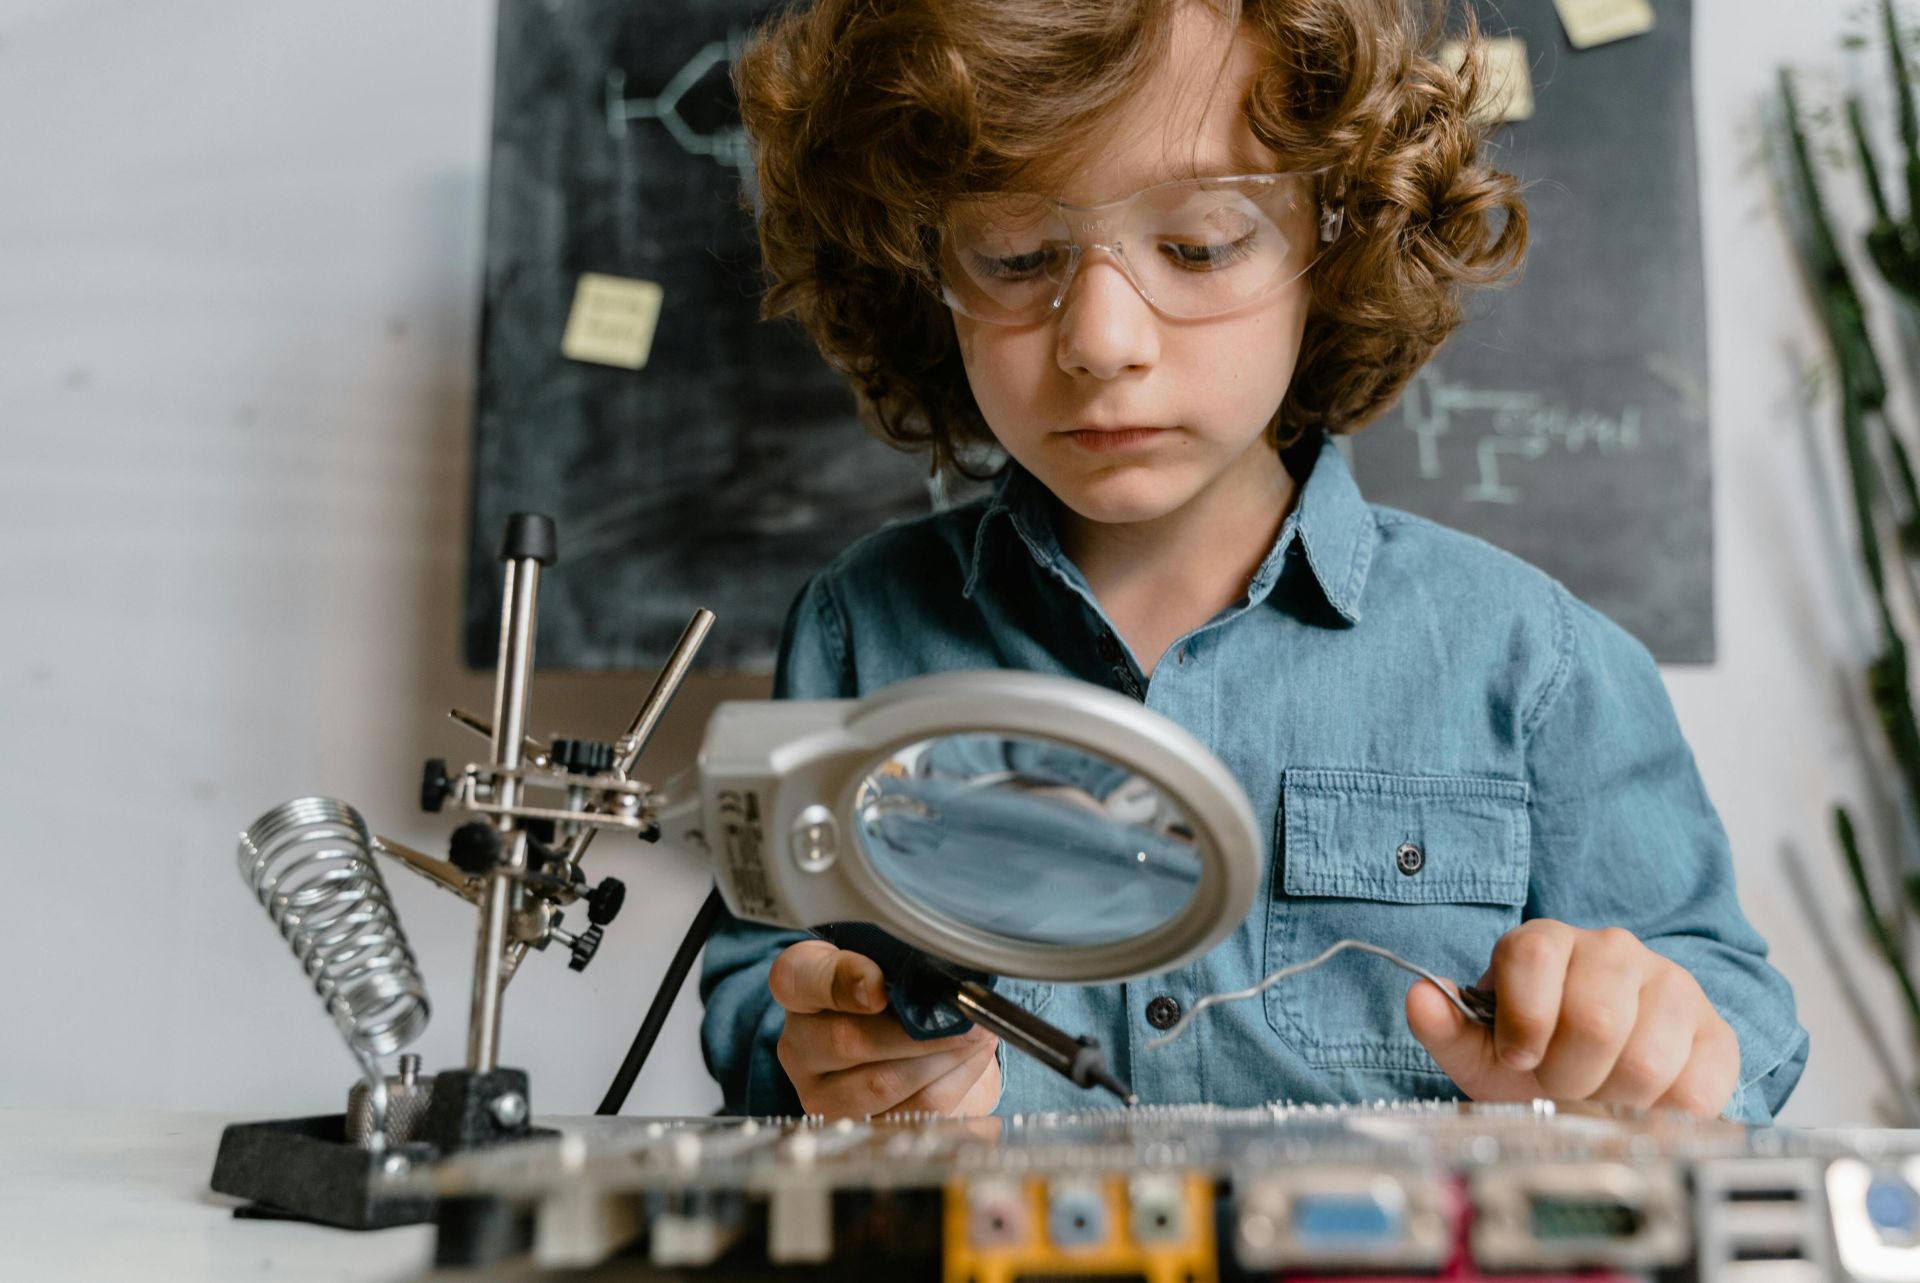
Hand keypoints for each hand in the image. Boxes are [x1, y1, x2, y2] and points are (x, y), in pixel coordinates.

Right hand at [770, 940, 1001, 1118]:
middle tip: (964, 1017)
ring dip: (942, 1058)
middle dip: (917, 1031)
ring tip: (975, 1035)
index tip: (880, 986)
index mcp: (800, 987)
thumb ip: (900, 961)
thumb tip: (939, 974)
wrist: (916, 1049)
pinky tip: (971, 1060)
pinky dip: (954, 1083)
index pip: (798, 978)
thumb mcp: (892, 964)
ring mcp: (823, 1095)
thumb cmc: (899, 996)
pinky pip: (913, 1110)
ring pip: (882, 1083)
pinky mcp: (861, 1129)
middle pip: (847, 1041)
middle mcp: (800, 1045)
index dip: (841, 981)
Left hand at [1405, 920, 1739, 1117]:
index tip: (1519, 1056)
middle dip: (1569, 1074)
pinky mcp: (1714, 1031)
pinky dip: (1663, 1112)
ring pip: (1648, 1058)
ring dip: (1615, 1099)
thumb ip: (1446, 1025)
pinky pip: (1697, 1084)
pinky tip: (1642, 1102)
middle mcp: (1613, 950)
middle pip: (1596, 1018)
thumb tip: (1418, 996)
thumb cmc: (1536, 1054)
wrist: (1603, 1073)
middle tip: (1561, 1086)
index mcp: (1547, 942)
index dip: (1523, 1021)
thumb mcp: (1482, 1047)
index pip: (1534, 957)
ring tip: (1599, 1095)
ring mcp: (1671, 985)